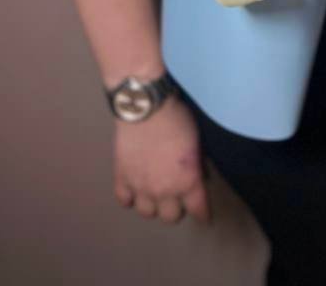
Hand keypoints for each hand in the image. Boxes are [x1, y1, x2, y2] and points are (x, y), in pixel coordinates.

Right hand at [113, 94, 209, 224]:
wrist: (146, 108)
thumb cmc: (177, 119)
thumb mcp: (196, 141)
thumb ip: (197, 163)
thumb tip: (199, 175)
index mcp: (187, 182)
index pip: (197, 210)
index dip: (201, 214)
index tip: (202, 215)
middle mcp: (164, 191)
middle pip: (170, 217)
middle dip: (175, 209)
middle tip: (176, 198)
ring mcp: (141, 187)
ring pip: (147, 212)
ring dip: (152, 205)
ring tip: (154, 195)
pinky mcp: (122, 178)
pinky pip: (124, 200)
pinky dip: (129, 198)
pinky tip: (134, 191)